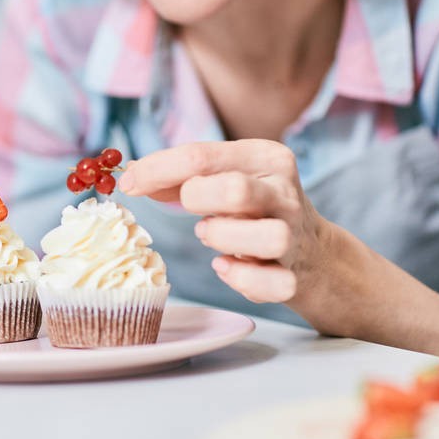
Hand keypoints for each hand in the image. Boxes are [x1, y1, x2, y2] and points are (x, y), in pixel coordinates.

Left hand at [119, 140, 329, 303]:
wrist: (310, 252)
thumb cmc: (250, 209)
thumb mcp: (222, 179)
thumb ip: (179, 176)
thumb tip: (131, 177)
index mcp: (265, 157)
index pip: (201, 156)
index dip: (156, 171)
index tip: (128, 184)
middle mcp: (284, 192)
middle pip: (235, 190)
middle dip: (198, 201)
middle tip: (192, 211)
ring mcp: (294, 234)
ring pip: (265, 236)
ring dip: (224, 239)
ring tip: (211, 236)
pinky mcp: (294, 276)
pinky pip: (270, 283)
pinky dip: (240, 278)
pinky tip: (226, 267)